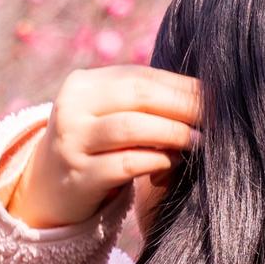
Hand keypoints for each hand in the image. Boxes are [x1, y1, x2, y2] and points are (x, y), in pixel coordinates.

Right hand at [4, 65, 201, 229]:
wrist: (50, 187)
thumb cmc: (97, 144)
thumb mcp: (110, 114)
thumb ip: (145, 101)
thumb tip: (205, 92)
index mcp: (83, 83)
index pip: (139, 76)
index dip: (180, 84)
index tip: (214, 93)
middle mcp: (71, 107)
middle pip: (137, 97)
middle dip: (181, 105)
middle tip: (214, 116)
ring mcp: (71, 142)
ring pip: (130, 128)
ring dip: (172, 132)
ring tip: (198, 140)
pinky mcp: (78, 176)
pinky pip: (125, 164)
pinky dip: (156, 160)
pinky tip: (174, 161)